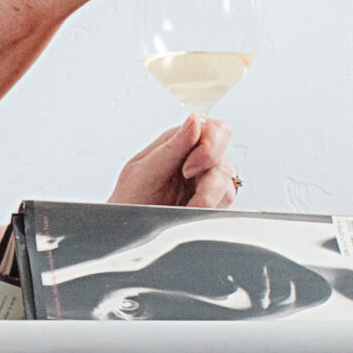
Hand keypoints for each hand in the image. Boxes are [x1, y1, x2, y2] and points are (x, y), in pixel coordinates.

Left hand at [110, 114, 237, 208]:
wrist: (125, 232)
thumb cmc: (129, 199)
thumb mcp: (144, 172)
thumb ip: (172, 147)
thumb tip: (194, 120)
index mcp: (180, 143)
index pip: (214, 130)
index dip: (210, 147)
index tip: (189, 170)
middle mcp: (197, 161)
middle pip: (223, 161)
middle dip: (209, 184)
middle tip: (191, 199)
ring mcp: (207, 184)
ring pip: (227, 187)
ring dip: (208, 202)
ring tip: (185, 211)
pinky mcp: (213, 207)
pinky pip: (226, 208)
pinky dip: (210, 214)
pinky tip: (191, 216)